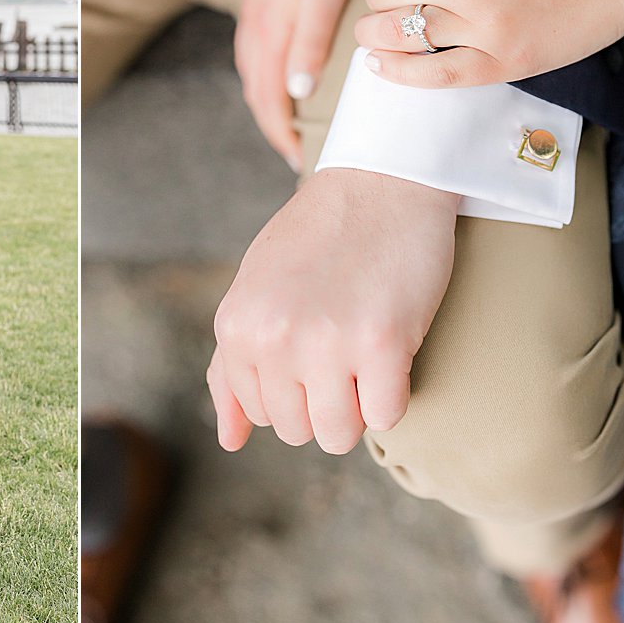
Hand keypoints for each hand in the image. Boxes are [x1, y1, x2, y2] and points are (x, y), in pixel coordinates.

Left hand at [207, 168, 457, 453]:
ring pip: (338, 434)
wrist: (380, 181)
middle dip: (323, 401)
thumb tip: (229, 441)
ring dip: (358, 407)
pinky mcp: (382, 344)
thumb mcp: (256, 291)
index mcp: (237, 326)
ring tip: (364, 355)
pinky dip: (394, 397)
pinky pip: (386, 418)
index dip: (293, 388)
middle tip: (341, 345)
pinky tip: (393, 352)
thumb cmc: (319, 237)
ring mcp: (326, 343)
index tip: (312, 345)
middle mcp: (273, 339)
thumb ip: (233, 364)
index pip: (259, 411)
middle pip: (297, 430)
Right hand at [236, 0, 368, 172]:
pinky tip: (282, 69)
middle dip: (273, 124)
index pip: (268, 96)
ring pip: (253, 67)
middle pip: (256, 88)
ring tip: (288, 121)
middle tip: (298, 154)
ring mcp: (256, 3)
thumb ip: (310, 39)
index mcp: (271, 24)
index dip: (283, 132)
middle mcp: (256, 19)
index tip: (302, 161)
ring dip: (267, 100)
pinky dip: (266, 70)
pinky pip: (257, 45)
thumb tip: (297, 92)